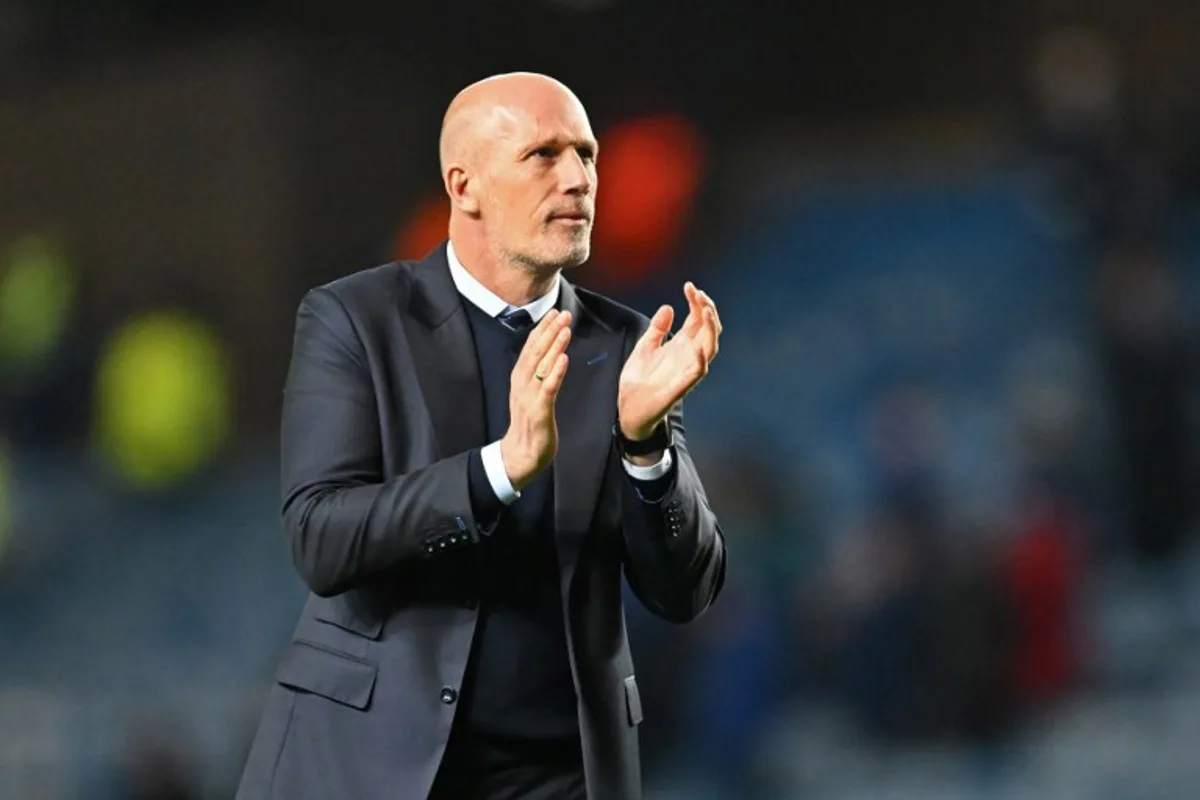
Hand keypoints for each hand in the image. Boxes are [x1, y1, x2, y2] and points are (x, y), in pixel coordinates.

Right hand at [500, 309, 571, 489]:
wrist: (521, 455)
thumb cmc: (530, 425)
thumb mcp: (532, 395)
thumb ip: (538, 375)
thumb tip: (550, 356)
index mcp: (520, 379)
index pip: (531, 349)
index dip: (542, 330)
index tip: (554, 313)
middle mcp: (522, 384)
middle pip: (535, 352)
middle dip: (549, 331)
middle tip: (563, 314)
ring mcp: (529, 397)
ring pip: (541, 366)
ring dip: (553, 346)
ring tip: (565, 329)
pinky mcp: (539, 411)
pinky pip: (548, 389)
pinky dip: (555, 372)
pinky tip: (564, 359)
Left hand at [618, 282, 721, 440]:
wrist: (628, 407)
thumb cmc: (639, 380)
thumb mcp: (644, 347)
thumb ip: (657, 329)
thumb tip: (668, 307)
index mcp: (680, 345)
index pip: (697, 320)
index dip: (697, 302)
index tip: (689, 286)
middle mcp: (688, 356)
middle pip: (708, 330)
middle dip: (707, 310)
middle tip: (699, 293)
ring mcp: (687, 370)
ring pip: (710, 347)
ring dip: (710, 329)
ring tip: (706, 311)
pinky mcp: (681, 386)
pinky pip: (698, 372)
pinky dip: (701, 359)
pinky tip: (698, 346)